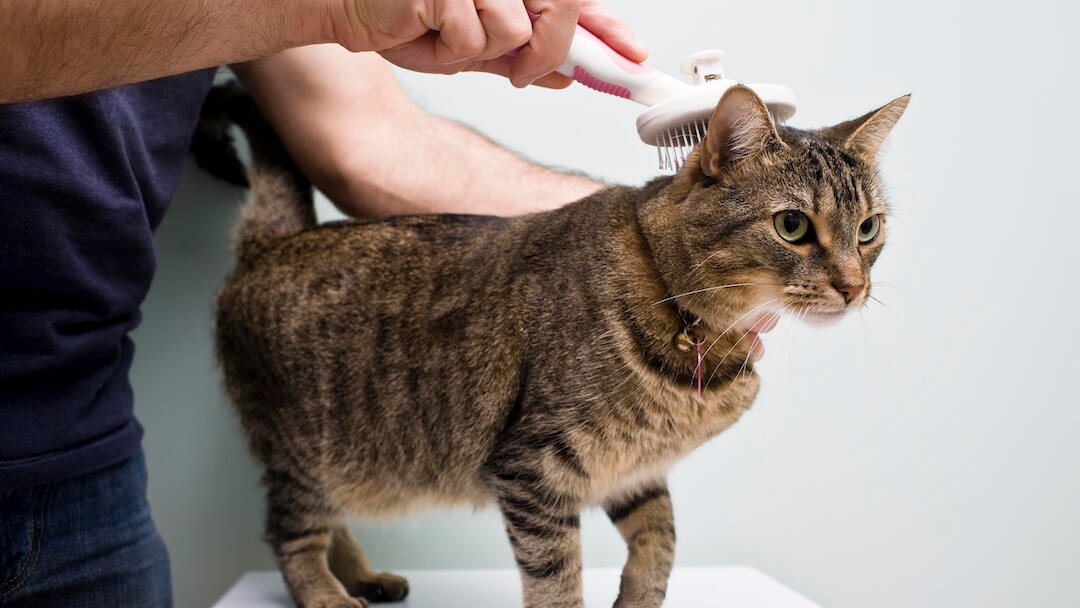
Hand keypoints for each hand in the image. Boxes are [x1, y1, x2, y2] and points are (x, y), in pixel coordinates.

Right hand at [323, 0, 646, 87]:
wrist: (346, 8)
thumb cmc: (403, 20)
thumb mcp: (473, 48)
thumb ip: (520, 58)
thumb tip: (567, 75)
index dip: (607, 28)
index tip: (635, 55)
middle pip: (560, 11)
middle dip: (548, 51)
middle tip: (519, 72)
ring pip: (518, 32)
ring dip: (482, 52)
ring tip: (444, 34)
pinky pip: (478, 36)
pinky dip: (452, 48)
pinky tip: (424, 27)